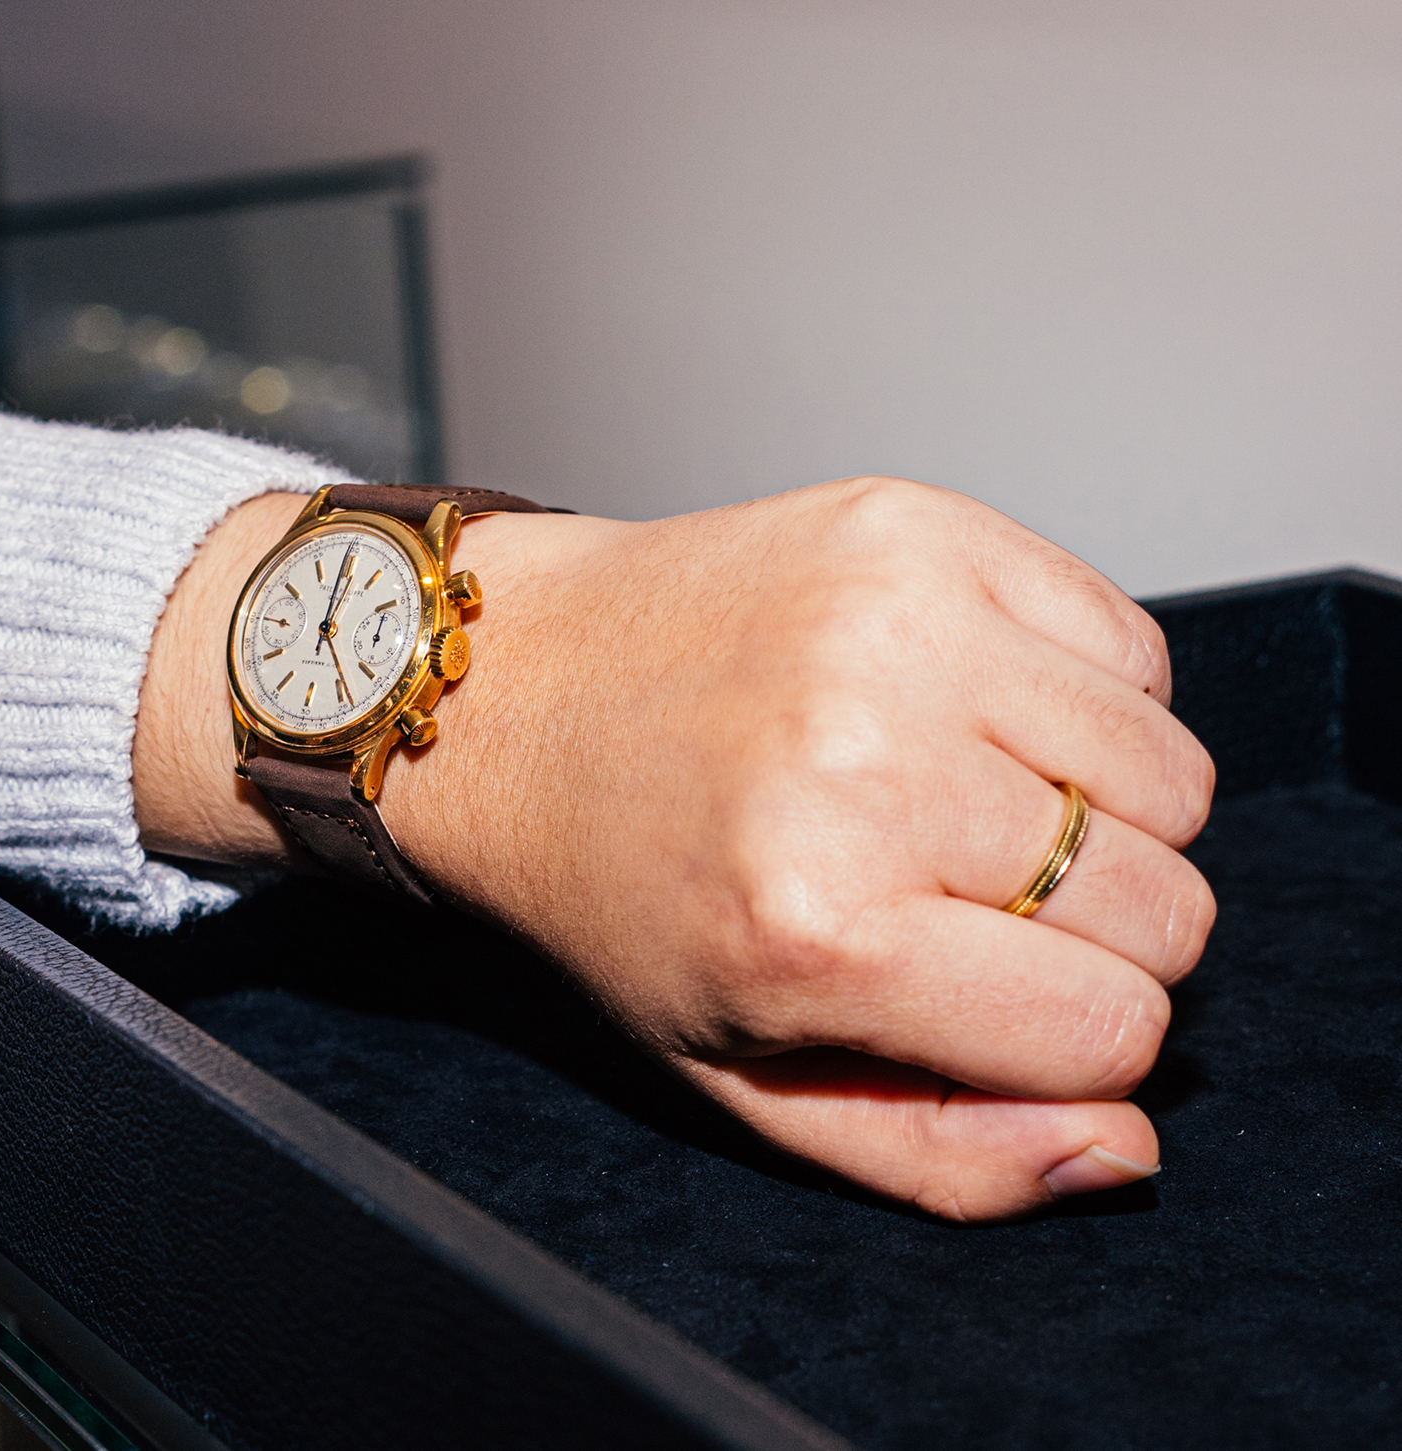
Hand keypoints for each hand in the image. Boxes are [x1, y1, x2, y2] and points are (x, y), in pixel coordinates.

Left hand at [135, 479, 1214, 1221]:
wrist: (507, 692)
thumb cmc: (615, 887)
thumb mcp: (737, 1075)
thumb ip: (937, 1150)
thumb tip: (1125, 1147)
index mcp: (813, 928)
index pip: (1111, 1029)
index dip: (1070, 1038)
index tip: (989, 998)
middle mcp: (863, 768)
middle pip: (1162, 907)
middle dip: (1092, 936)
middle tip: (963, 903)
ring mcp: (898, 629)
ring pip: (1174, 778)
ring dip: (1101, 814)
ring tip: (962, 805)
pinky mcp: (918, 530)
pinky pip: (1130, 649)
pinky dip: (1083, 697)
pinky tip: (965, 713)